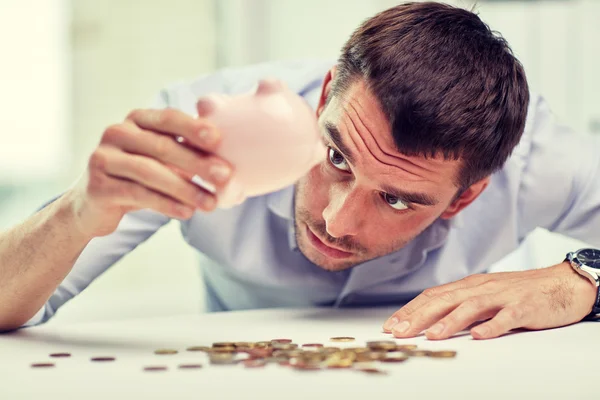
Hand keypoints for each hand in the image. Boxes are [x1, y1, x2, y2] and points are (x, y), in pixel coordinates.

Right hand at [69, 106, 232, 236]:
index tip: (218, 139)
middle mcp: (116, 133)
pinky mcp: (98, 186)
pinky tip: (187, 212)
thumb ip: (188, 150)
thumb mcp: (163, 160)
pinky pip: (138, 194)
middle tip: (226, 177)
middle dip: (197, 162)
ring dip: (185, 189)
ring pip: (151, 172)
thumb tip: (232, 156)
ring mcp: (103, 158)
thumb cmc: (140, 177)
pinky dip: (166, 204)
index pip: (168, 119)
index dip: (193, 127)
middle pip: (162, 147)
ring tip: (211, 203)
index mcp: (136, 120)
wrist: (94, 205)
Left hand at [382, 262, 596, 339]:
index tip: (391, 325)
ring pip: (471, 307)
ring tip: (431, 336)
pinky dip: (492, 326)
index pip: (433, 296)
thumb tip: (431, 319)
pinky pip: (507, 317)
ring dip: (449, 322)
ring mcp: (503, 296)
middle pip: (444, 300)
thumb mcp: (485, 294)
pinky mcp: (525, 306)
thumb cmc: (520, 292)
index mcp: (469, 285)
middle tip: (400, 332)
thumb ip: (461, 304)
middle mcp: (481, 287)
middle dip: (418, 317)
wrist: (561, 283)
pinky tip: (479, 337)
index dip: (410, 310)